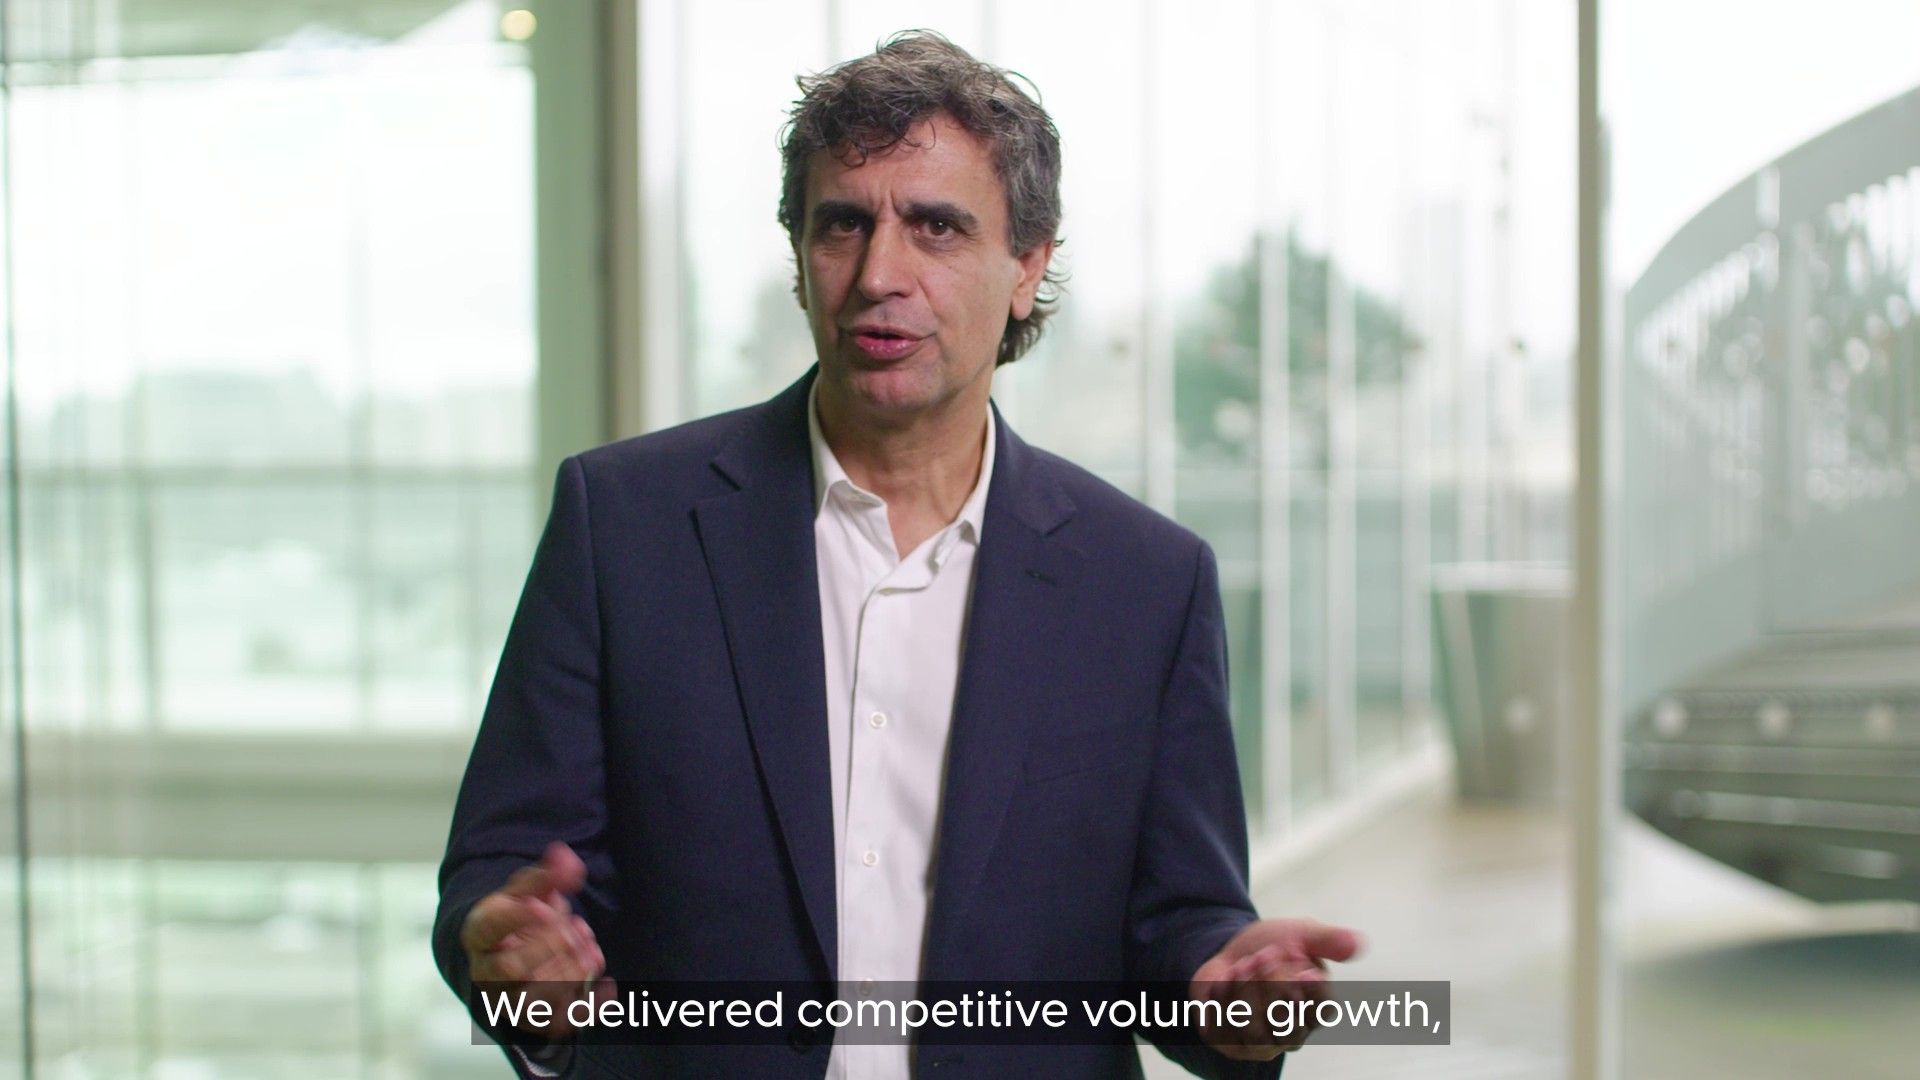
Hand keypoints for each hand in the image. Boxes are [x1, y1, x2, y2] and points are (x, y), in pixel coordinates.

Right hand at [461, 842, 611, 1038]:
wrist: (509, 952)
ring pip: (532, 1001)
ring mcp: (508, 1000)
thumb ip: (546, 876)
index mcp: (480, 933)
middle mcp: (487, 972)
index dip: (517, 920)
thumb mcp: (526, 890)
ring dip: (570, 975)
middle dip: (551, 946)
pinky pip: (559, 1023)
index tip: (546, 909)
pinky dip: (589, 1007)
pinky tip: (607, 985)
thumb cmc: (518, 917)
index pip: (489, 928)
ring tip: (590, 952)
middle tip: (574, 929)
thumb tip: (566, 857)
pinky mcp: (533, 1020)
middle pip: (511, 968)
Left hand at [1188, 918, 1363, 1060]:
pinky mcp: (1229, 1043)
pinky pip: (1225, 1029)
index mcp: (1316, 1008)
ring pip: (1256, 1032)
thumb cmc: (1273, 947)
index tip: (1305, 970)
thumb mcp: (1301, 934)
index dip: (1313, 993)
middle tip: (1266, 954)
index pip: (1323, 1011)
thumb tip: (1357, 943)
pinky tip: (1225, 977)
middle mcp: (1292, 1033)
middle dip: (1274, 985)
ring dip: (1247, 991)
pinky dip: (1223, 997)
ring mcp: (1261, 1043)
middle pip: (1288, 1024)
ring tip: (1242, 963)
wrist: (1229, 953)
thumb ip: (1328, 940)